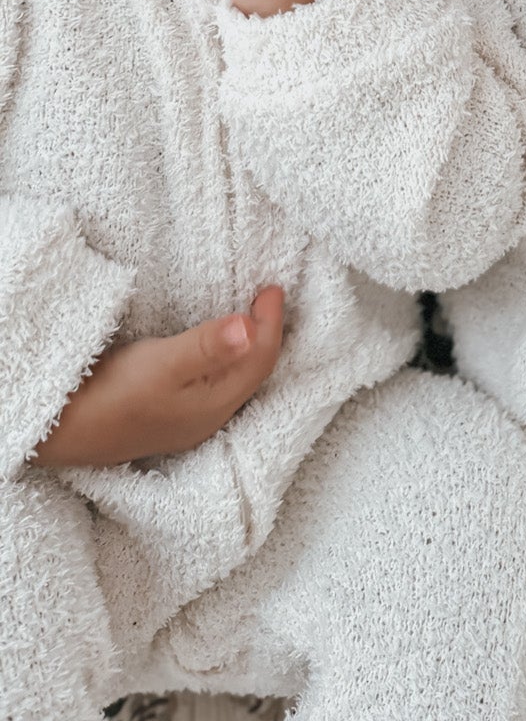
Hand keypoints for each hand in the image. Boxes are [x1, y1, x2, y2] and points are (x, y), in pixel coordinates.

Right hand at [32, 286, 284, 466]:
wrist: (58, 433)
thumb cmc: (109, 396)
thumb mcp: (160, 365)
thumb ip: (206, 346)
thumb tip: (250, 326)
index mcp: (214, 405)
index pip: (260, 360)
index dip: (271, 322)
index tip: (273, 287)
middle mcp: (208, 416)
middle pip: (252, 371)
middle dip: (266, 333)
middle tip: (268, 296)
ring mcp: (187, 418)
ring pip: (234, 377)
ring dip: (246, 346)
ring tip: (249, 314)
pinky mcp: (167, 413)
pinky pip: (213, 381)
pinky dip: (223, 356)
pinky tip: (213, 347)